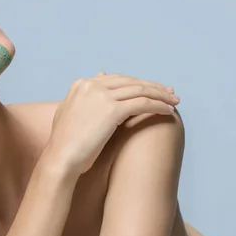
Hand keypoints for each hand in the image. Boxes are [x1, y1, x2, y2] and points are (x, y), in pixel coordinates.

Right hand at [45, 71, 179, 175]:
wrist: (61, 159)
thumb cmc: (66, 143)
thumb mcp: (70, 112)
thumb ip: (84, 95)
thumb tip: (99, 76)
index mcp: (82, 84)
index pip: (116, 79)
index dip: (136, 83)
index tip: (151, 90)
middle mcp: (91, 85)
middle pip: (130, 81)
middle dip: (152, 86)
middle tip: (169, 92)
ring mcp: (101, 96)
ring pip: (140, 90)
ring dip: (160, 94)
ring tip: (174, 101)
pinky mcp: (112, 109)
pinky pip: (142, 103)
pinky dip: (158, 105)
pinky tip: (168, 111)